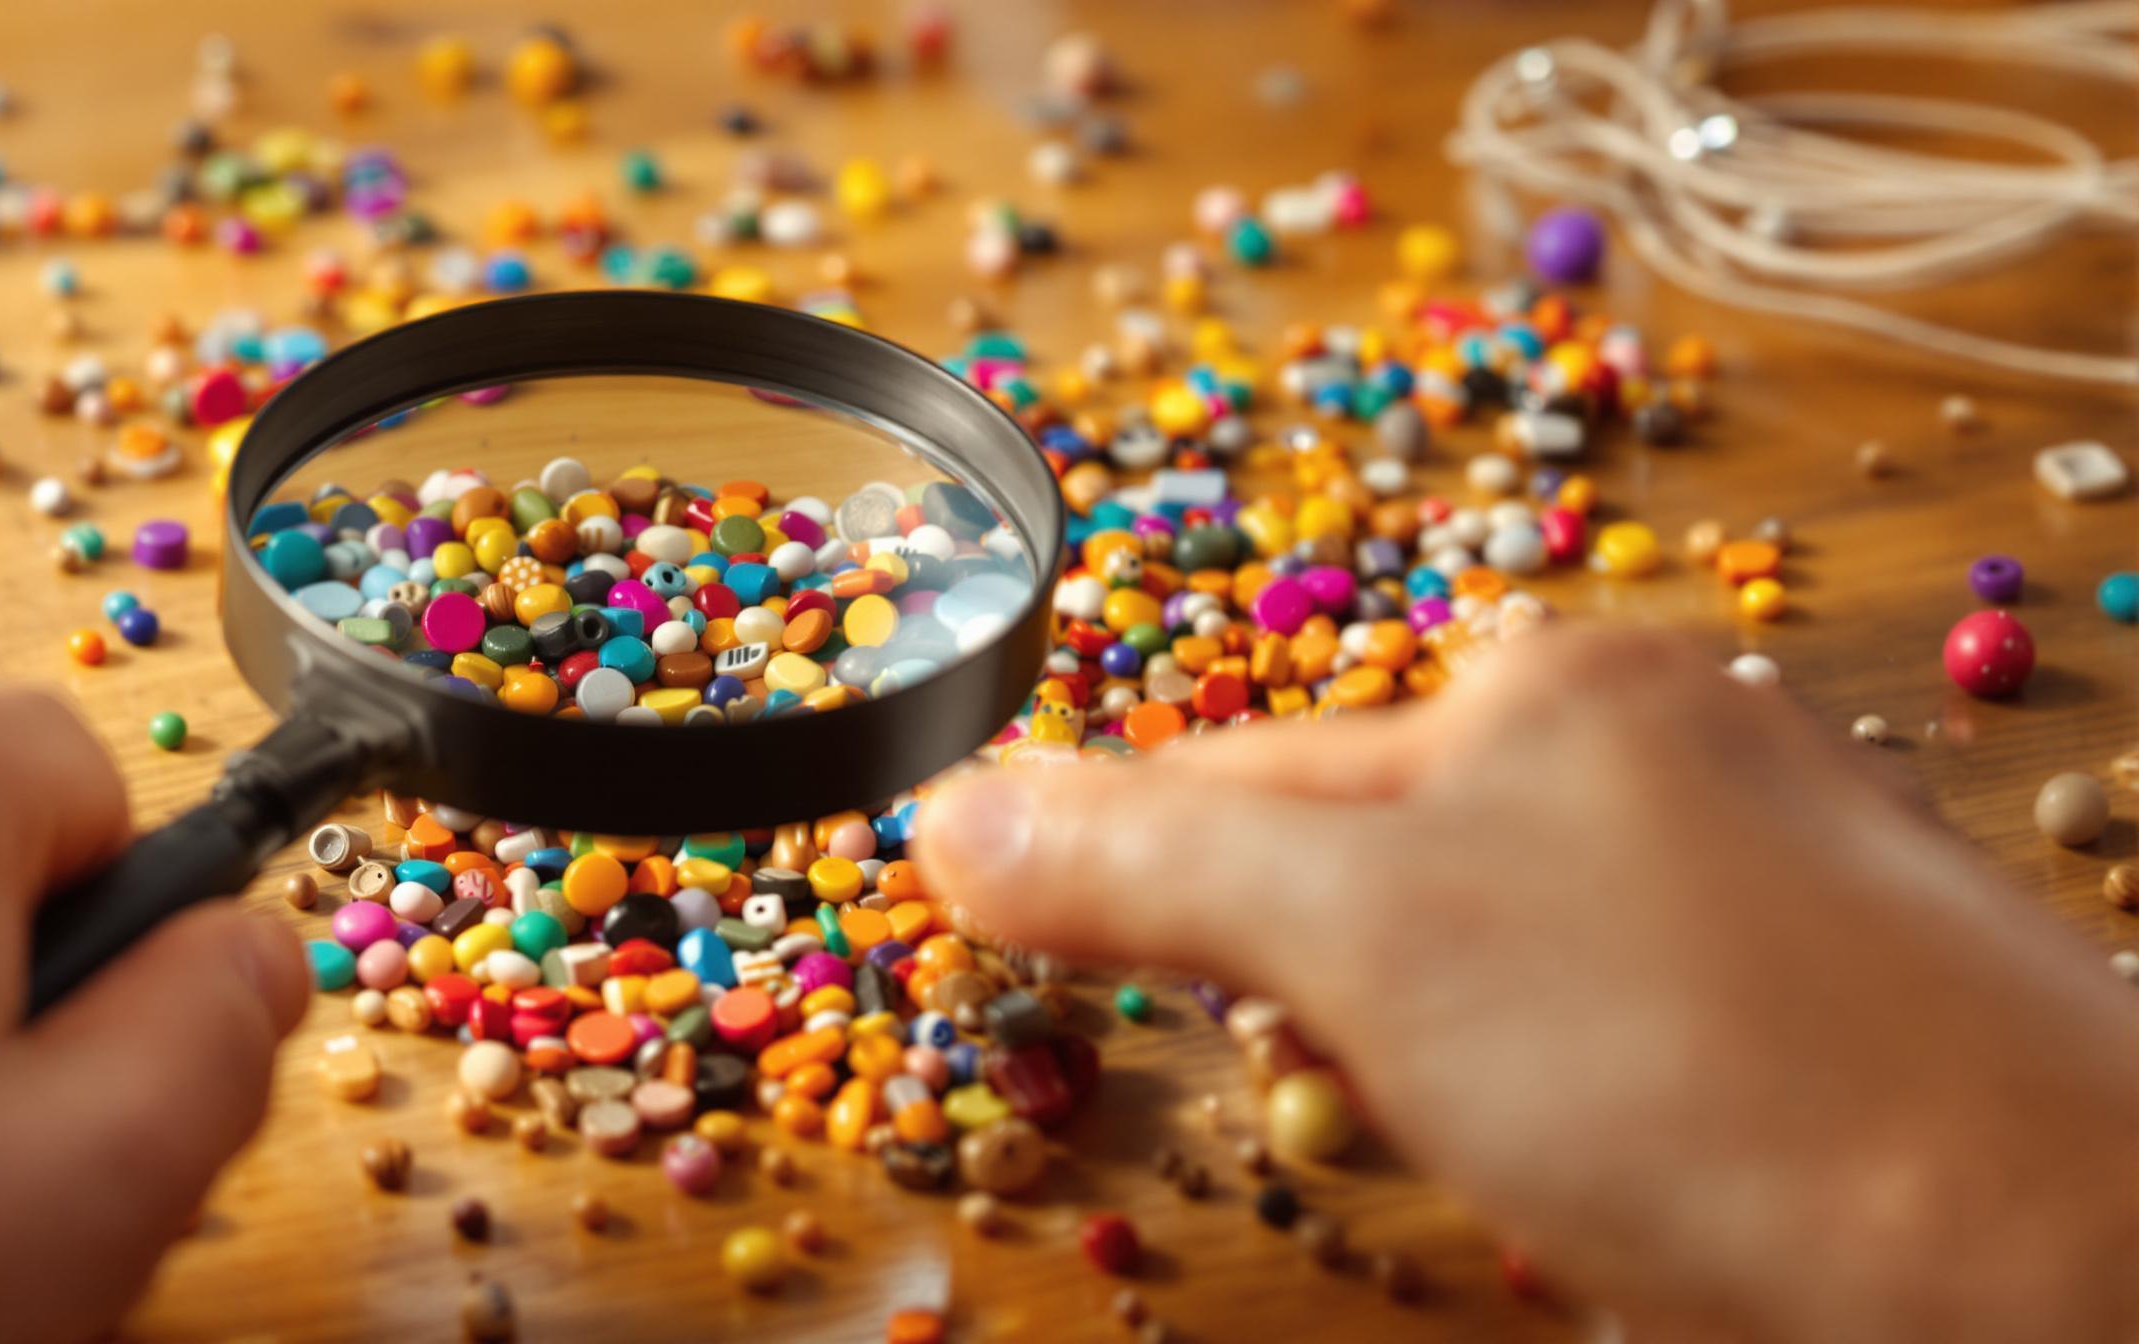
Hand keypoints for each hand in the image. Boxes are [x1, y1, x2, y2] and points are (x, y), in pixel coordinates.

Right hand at [919, 625, 2138, 1342]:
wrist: (2066, 1273)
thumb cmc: (1723, 1078)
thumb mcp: (1363, 940)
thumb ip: (1146, 862)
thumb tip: (950, 812)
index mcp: (1549, 688)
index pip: (1240, 769)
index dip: (1134, 888)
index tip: (1049, 969)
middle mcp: (1662, 756)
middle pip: (1368, 881)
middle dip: (1321, 1018)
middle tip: (1367, 1108)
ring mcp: (1755, 898)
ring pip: (1488, 990)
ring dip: (1442, 1094)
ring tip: (1515, 1169)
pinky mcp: (1821, 1037)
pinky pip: (1608, 1070)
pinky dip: (1566, 1144)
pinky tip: (1616, 1203)